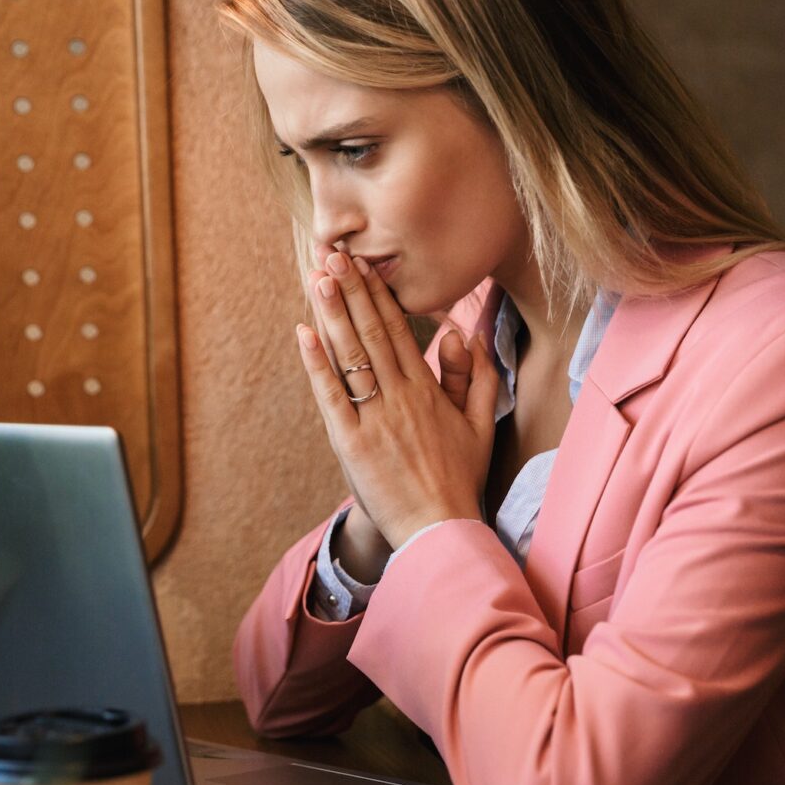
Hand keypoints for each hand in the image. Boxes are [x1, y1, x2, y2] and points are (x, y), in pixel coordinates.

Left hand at [297, 246, 498, 548]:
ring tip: (319, 276)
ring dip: (333, 313)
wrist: (439, 530)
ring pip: (352, 356)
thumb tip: (465, 335)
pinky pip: (331, 395)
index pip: (399, 331)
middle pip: (373, 333)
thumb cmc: (458, 480)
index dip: (378, 295)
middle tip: (334, 254)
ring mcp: (375, 418)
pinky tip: (303, 332)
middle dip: (351, 291)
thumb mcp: (481, 425)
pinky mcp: (352, 443)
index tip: (363, 265)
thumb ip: (476, 378)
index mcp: (428, 390)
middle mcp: (401, 397)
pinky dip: (316, 363)